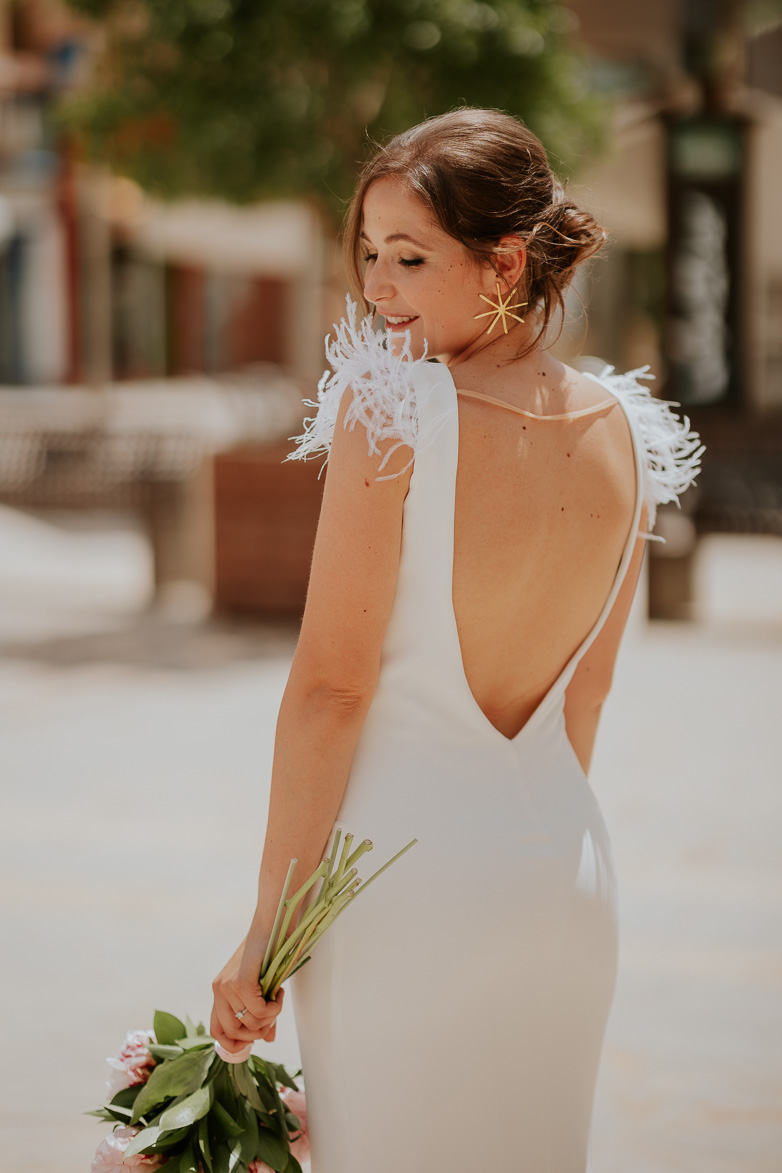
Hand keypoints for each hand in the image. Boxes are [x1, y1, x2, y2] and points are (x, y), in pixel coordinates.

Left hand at [210, 936, 284, 1055]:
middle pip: (233, 1032)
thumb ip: (260, 1014)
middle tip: (272, 1016)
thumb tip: (267, 1039)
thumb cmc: (268, 953)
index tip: (255, 1041)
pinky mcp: (241, 981)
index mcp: (220, 992)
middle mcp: (219, 990)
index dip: (234, 1044)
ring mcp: (227, 986)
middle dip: (257, 1033)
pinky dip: (273, 1008)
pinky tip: (279, 993)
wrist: (271, 924)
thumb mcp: (261, 987)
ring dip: (270, 1017)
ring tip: (277, 999)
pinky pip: (258, 1010)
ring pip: (250, 1023)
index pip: (217, 1032)